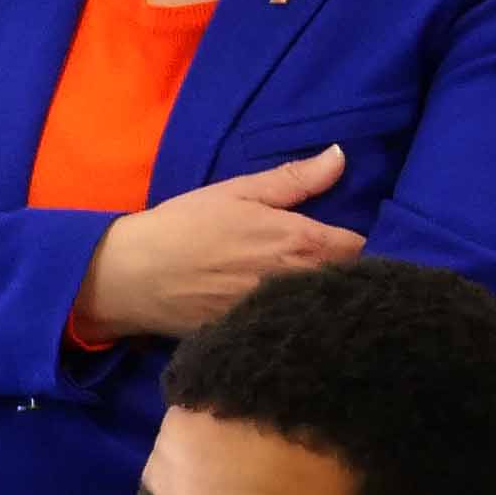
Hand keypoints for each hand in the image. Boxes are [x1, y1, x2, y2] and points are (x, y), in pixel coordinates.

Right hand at [74, 148, 363, 342]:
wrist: (135, 277)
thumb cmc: (186, 226)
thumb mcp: (238, 191)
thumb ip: (295, 178)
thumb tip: (341, 156)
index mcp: (301, 242)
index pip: (360, 248)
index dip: (359, 243)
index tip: (347, 240)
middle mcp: (300, 283)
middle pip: (349, 282)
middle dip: (348, 273)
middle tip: (334, 265)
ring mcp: (282, 315)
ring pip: (324, 309)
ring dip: (326, 300)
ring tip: (316, 293)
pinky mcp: (261, 338)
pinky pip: (295, 330)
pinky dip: (299, 323)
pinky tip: (289, 319)